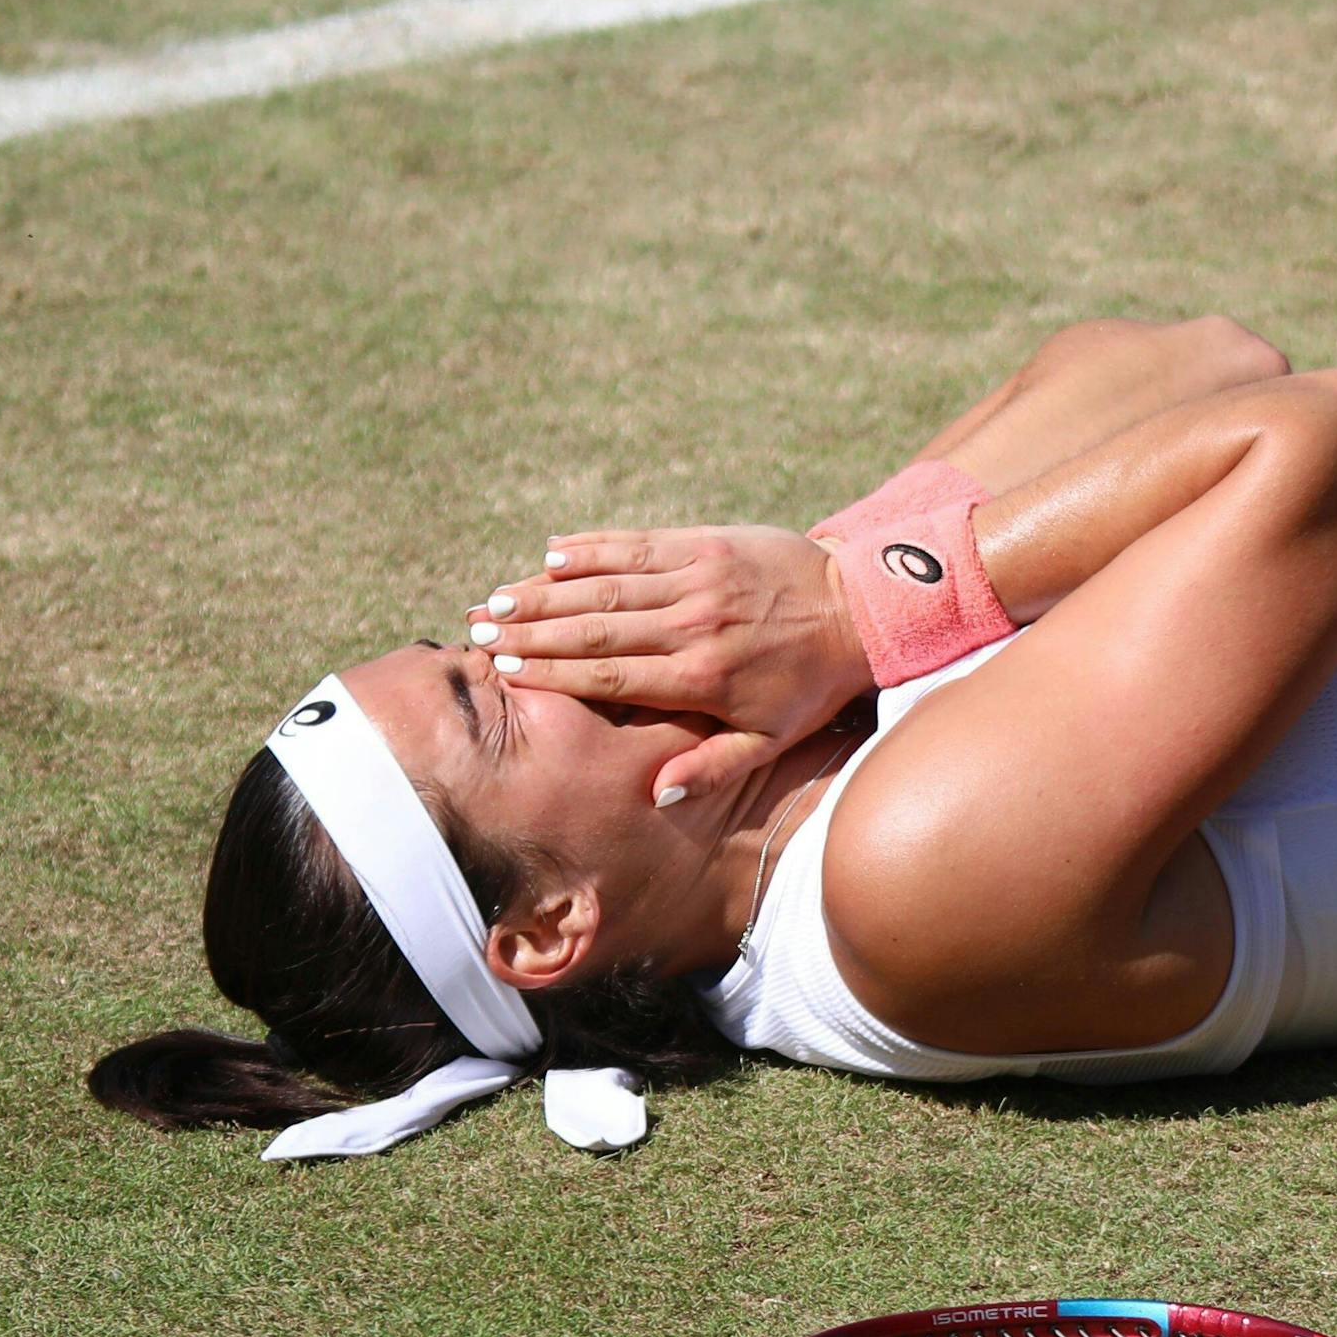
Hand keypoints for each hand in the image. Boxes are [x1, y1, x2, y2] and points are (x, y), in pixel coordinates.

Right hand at [472, 526, 871, 801]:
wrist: (859, 609)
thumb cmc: (809, 684)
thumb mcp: (771, 739)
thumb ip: (714, 767)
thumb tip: (658, 794)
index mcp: (701, 678)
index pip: (609, 677)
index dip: (551, 674)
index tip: (502, 673)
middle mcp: (693, 625)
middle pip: (593, 629)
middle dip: (530, 632)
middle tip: (477, 634)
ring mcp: (699, 578)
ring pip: (606, 583)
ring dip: (545, 590)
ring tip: (497, 599)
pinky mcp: (708, 542)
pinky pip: (638, 543)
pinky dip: (591, 548)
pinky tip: (550, 554)